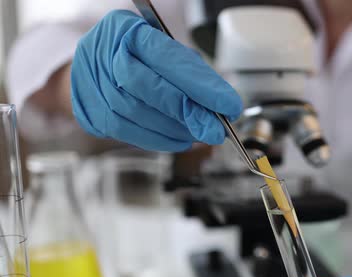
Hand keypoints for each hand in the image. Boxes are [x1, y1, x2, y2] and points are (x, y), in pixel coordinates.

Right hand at [71, 10, 241, 151]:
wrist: (90, 66)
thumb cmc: (134, 54)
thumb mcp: (162, 47)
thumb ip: (188, 70)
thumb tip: (217, 105)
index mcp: (127, 30)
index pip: (169, 59)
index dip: (202, 86)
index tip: (229, 105)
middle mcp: (105, 55)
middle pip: (151, 88)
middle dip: (189, 112)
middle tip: (216, 129)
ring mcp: (95, 86)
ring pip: (142, 114)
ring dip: (178, 129)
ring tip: (201, 133)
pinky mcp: (94, 114)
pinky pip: (131, 133)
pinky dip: (162, 139)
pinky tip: (182, 139)